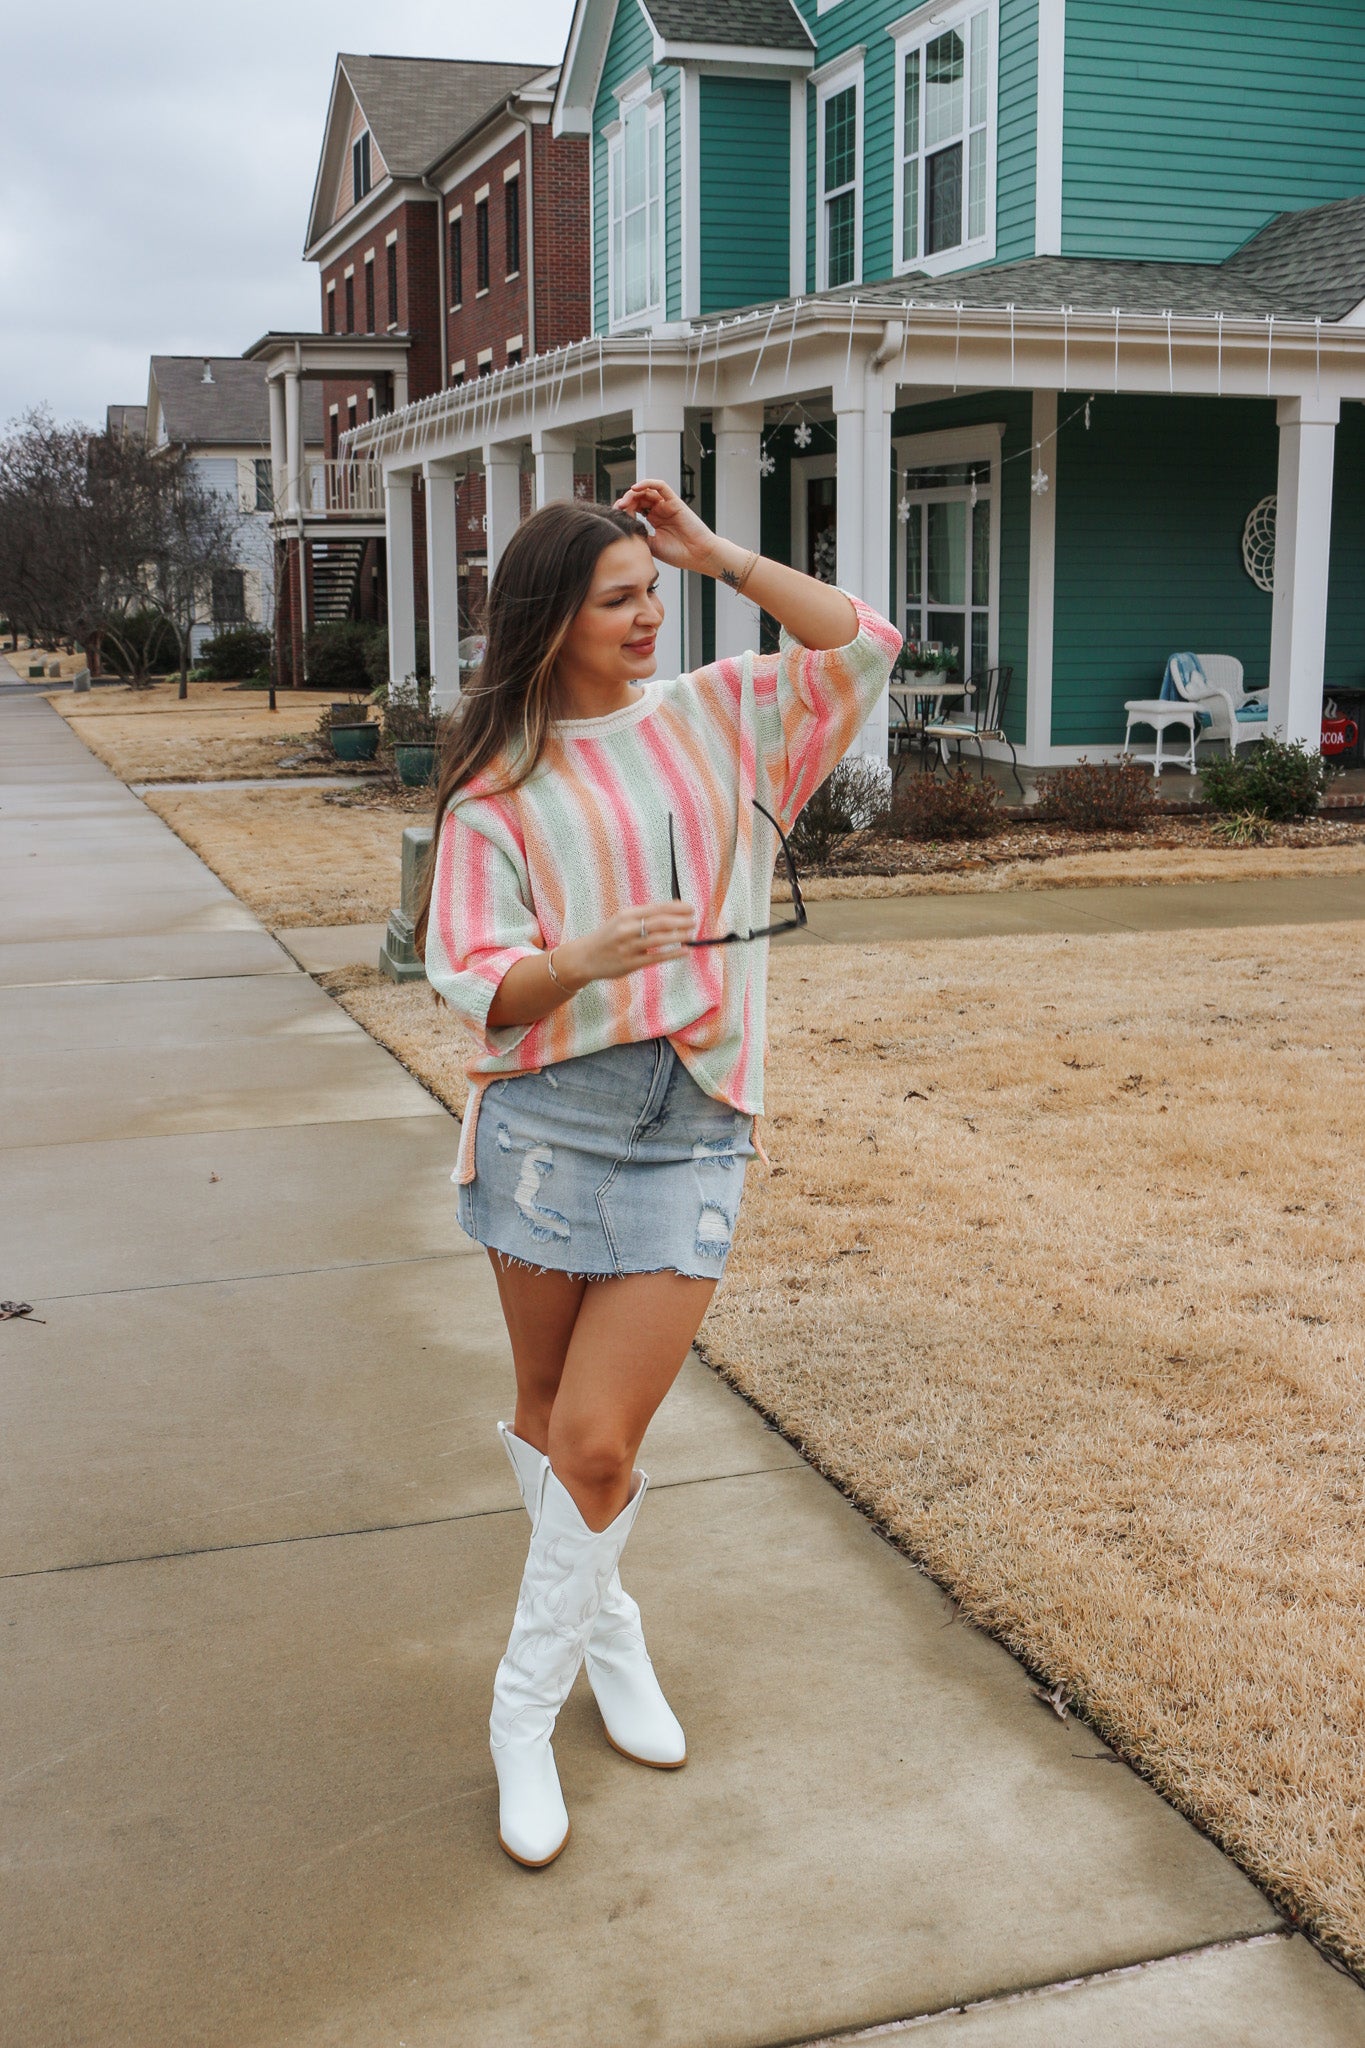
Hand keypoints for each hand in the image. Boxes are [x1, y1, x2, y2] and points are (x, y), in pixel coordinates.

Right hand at [559, 901, 696, 986]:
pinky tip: (684, 951)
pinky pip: (656, 958)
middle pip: (660, 922)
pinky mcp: (630, 963)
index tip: (690, 908)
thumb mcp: (622, 921)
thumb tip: (673, 914)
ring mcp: (628, 947)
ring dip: (679, 936)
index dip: (676, 907)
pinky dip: (672, 954)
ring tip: (692, 934)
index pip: (657, 908)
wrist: (585, 957)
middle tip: (694, 920)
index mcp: (627, 915)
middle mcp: (627, 929)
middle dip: (681, 920)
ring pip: (659, 939)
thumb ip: (643, 917)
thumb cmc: (609, 938)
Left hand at [613, 479, 717, 574]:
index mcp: (655, 521)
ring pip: (647, 491)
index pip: (635, 509)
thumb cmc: (679, 554)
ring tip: (625, 501)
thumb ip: (638, 534)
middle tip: (618, 508)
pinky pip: (660, 486)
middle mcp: (660, 511)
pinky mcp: (675, 501)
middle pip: (639, 498)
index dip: (624, 510)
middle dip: (626, 501)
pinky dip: (648, 483)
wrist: (699, 555)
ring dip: (633, 493)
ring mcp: (667, 505)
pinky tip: (635, 488)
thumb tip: (621, 527)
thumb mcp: (651, 546)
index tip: (615, 517)